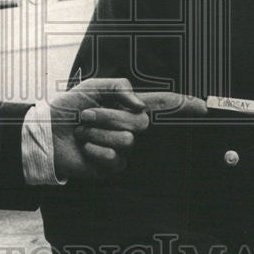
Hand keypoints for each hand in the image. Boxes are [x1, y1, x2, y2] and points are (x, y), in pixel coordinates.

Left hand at [50, 79, 206, 180]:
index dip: (185, 105)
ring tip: (83, 133)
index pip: (164, 105)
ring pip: (127, 140)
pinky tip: (85, 149)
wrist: (48, 132)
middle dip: (109, 116)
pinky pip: (114, 158)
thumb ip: (120, 87)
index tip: (205, 107)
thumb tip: (140, 105)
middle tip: (86, 116)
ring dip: (97, 134)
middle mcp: (132, 128)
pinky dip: (94, 150)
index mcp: (130, 106)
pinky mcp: (113, 167)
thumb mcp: (94, 87)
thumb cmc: (69, 108)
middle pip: (142, 123)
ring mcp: (124, 148)